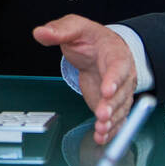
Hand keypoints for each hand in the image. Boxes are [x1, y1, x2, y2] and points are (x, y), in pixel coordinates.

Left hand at [33, 15, 135, 144]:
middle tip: (102, 116)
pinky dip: (110, 130)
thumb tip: (41, 32)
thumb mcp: (75, 28)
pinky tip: (101, 137)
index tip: (107, 90)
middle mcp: (123, 75)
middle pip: (122, 93)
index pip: (118, 67)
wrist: (99, 49)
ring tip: (100, 130)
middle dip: (112, 106)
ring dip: (112, 122)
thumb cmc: (90, 39)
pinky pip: (116, 119)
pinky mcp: (112, 105)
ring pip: (120, 109)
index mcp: (116, 54)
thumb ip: (60, 30)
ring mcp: (119, 92)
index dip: (114, 80)